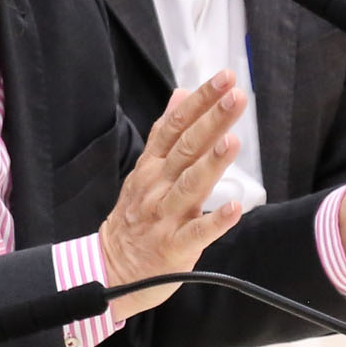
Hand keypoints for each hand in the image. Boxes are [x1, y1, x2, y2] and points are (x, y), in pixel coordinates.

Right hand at [98, 74, 244, 314]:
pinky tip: (234, 208)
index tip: (224, 78)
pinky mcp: (174, 247)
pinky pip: (196, 234)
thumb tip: (182, 94)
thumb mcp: (145, 170)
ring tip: (232, 141)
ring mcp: (164, 217)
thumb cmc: (135, 217)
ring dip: (211, 164)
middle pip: (185, 149)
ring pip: (190, 186)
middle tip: (235, 97)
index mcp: (152, 166)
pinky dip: (215, 221)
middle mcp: (157, 187)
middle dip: (211, 122)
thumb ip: (165, 133)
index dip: (199, 101)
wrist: (110, 268)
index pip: (175, 126)